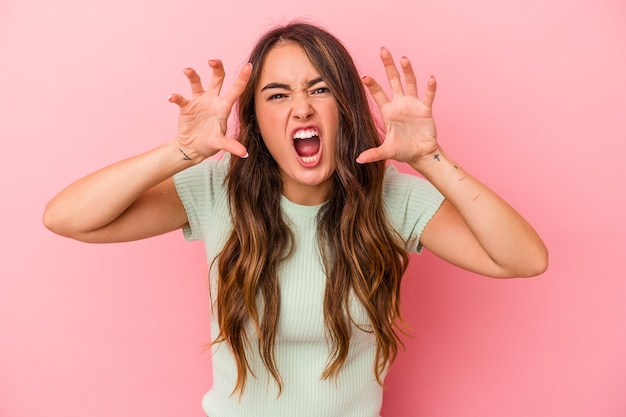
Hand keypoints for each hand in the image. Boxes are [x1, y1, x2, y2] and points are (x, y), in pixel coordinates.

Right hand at [168, 59, 250, 159]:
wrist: (193, 148)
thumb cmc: (210, 143)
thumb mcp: (220, 144)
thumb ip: (231, 146)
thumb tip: (244, 153)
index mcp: (224, 107)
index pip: (236, 90)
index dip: (242, 78)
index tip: (249, 66)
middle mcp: (212, 100)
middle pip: (217, 78)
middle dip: (217, 68)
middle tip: (213, 60)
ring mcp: (199, 101)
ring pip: (197, 83)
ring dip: (192, 75)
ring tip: (188, 71)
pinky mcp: (186, 106)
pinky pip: (181, 98)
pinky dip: (176, 96)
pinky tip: (172, 97)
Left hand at [357, 48, 438, 166]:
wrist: (420, 154)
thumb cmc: (402, 150)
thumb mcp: (386, 152)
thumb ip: (373, 153)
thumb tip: (358, 160)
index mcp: (388, 111)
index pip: (378, 94)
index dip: (372, 85)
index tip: (364, 76)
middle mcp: (400, 104)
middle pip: (393, 80)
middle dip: (388, 66)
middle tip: (383, 50)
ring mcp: (413, 105)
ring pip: (410, 83)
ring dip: (408, 71)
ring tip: (404, 59)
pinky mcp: (426, 109)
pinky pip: (428, 96)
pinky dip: (430, 88)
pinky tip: (430, 78)